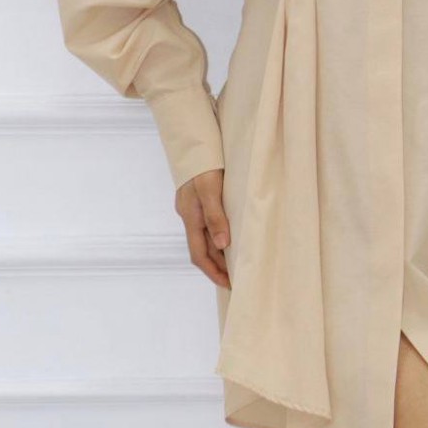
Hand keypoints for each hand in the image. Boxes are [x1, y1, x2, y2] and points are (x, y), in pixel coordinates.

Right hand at [174, 169, 230, 288]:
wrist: (193, 143)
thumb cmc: (203, 165)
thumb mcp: (210, 189)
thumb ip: (215, 216)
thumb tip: (222, 245)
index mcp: (190, 217)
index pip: (199, 254)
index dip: (213, 272)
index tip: (229, 284)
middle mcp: (189, 216)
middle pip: (202, 249)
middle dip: (218, 266)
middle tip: (237, 277)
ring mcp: (192, 208)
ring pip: (205, 237)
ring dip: (219, 251)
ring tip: (237, 262)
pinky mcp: (198, 199)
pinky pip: (208, 224)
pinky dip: (218, 235)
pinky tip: (230, 235)